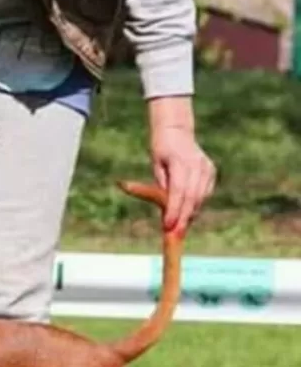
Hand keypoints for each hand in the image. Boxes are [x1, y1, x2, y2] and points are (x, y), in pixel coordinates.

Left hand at [148, 96, 215, 235]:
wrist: (176, 131)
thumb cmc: (161, 150)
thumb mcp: (156, 166)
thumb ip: (161, 186)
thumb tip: (167, 210)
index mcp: (180, 162)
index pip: (179, 191)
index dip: (174, 211)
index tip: (168, 226)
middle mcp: (197, 164)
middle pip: (192, 197)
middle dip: (183, 218)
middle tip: (175, 234)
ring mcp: (206, 167)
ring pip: (200, 197)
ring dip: (190, 214)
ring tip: (179, 228)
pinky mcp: (211, 171)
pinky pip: (205, 193)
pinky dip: (197, 205)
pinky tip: (188, 215)